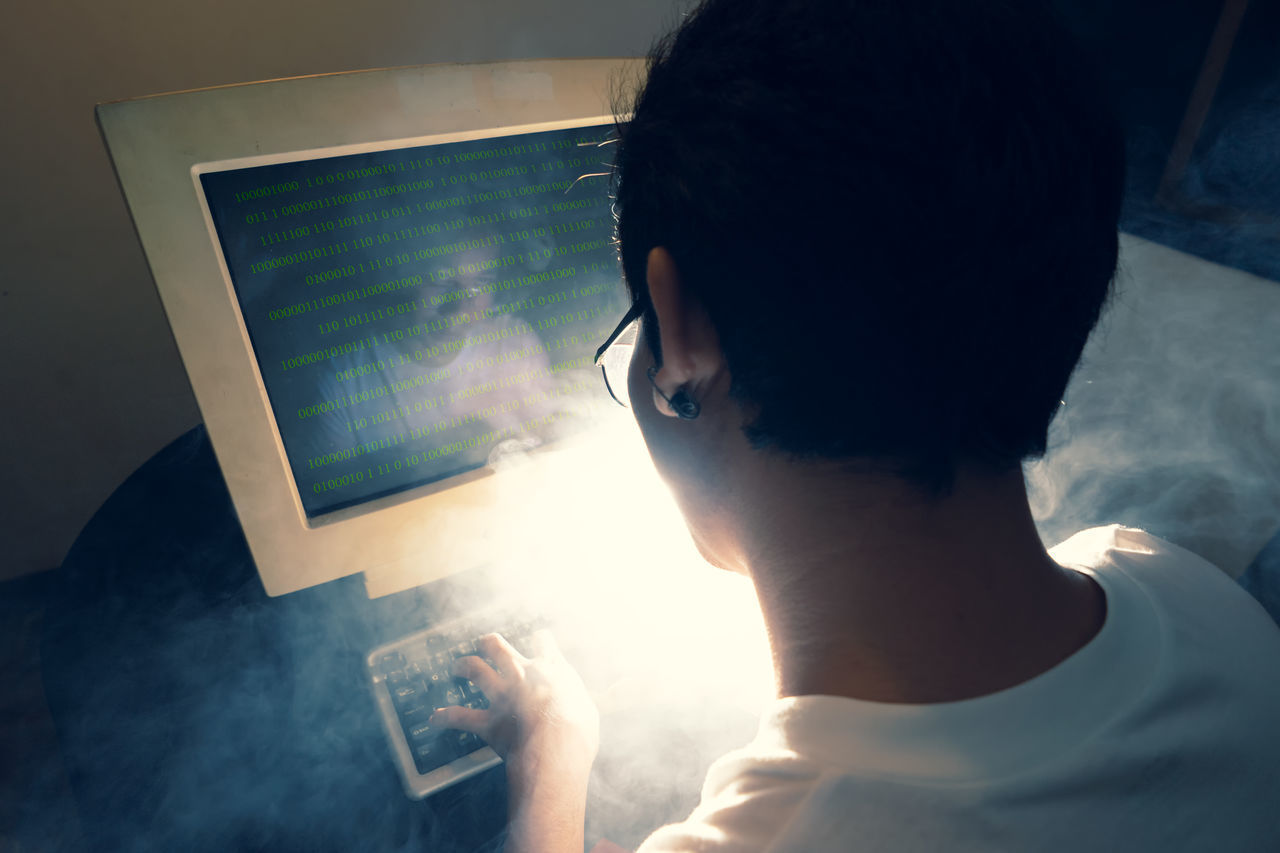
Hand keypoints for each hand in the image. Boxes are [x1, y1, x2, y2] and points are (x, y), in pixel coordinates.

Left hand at [428, 630, 599, 773]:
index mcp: (551, 669)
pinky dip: (446, 717)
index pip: (544, 642)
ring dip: (464, 666)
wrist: (557, 747)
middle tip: (486, 643)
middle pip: (499, 647)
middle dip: (490, 643)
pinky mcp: (488, 720)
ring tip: (457, 667)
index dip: (541, 640)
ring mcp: (502, 695)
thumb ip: (577, 701)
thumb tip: (577, 707)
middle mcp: (522, 674)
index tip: (540, 638)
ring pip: (476, 669)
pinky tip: (436, 718)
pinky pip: (461, 716)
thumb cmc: (578, 731)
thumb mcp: (589, 709)